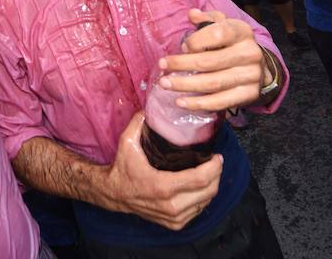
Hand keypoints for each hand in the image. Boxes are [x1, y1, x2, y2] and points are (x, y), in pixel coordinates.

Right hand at [105, 112, 221, 229]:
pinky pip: (198, 211)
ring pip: (206, 202)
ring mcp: (174, 218)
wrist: (113, 194)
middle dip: (217, 175)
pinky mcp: (174, 224)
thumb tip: (151, 107)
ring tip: (210, 172)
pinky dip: (203, 198)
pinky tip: (200, 187)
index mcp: (162, 186)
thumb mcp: (127, 143)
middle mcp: (170, 205)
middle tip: (216, 162)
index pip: (200, 179)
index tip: (218, 157)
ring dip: (212, 187)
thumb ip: (139, 123)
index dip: (214, 167)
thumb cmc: (122, 169)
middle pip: (209, 191)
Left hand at [159, 9, 263, 110]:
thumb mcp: (223, 26)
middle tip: (162, 66)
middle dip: (182, 64)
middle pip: (210, 61)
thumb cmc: (231, 44)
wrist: (258, 66)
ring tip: (165, 84)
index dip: (196, 41)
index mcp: (242, 32)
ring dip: (185, 85)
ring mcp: (251, 76)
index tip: (182, 46)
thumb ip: (207, 19)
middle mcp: (250, 53)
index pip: (218, 34)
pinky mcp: (249, 94)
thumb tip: (192, 14)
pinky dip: (198, 104)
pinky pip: (220, 102)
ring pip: (212, 83)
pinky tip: (181, 102)